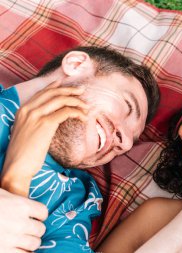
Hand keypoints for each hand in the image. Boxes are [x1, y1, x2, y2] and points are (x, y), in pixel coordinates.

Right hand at [0, 188, 47, 252]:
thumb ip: (15, 199)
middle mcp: (20, 223)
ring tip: (23, 240)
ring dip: (31, 242)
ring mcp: (12, 238)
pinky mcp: (3, 251)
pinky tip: (18, 249)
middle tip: (29, 229)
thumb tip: (24, 202)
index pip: (43, 212)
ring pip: (34, 244)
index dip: (39, 215)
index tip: (35, 217)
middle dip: (35, 230)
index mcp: (21, 206)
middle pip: (40, 229)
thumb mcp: (1, 194)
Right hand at [1, 81, 87, 195]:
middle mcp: (28, 109)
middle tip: (82, 91)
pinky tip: (83, 118)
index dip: (55, 86)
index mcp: (22, 110)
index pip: (41, 93)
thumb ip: (35, 122)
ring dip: (76, 101)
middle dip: (69, 90)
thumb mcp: (26, 132)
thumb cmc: (23, 154)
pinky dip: (77, 113)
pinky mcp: (45, 124)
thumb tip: (51, 118)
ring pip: (60, 100)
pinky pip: (65, 112)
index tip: (66, 84)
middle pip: (52, 93)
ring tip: (86, 107)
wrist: (16, 167)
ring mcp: (36, 115)